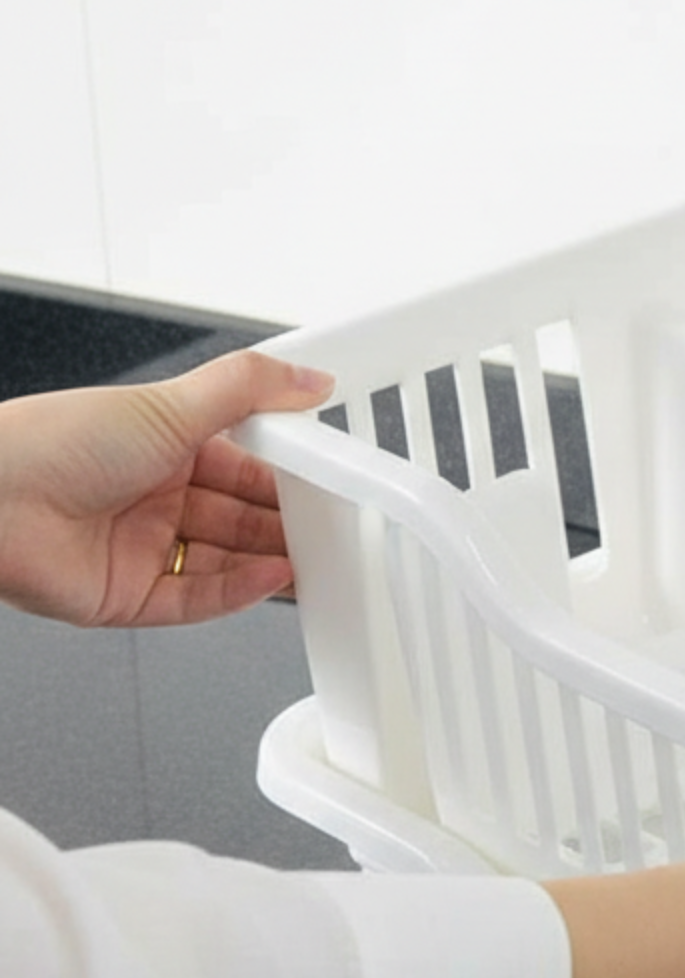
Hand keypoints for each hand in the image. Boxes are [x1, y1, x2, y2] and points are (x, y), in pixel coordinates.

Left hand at [0, 349, 334, 627]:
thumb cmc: (53, 443)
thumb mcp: (171, 402)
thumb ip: (249, 387)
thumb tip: (310, 378)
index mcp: (162, 448)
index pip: (246, 466)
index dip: (289, 476)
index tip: (333, 479)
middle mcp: (152, 499)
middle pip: (241, 518)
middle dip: (288, 525)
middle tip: (338, 528)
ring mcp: (141, 550)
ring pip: (226, 563)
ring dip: (273, 562)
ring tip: (318, 560)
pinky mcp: (128, 597)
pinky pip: (198, 599)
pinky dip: (239, 592)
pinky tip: (272, 579)